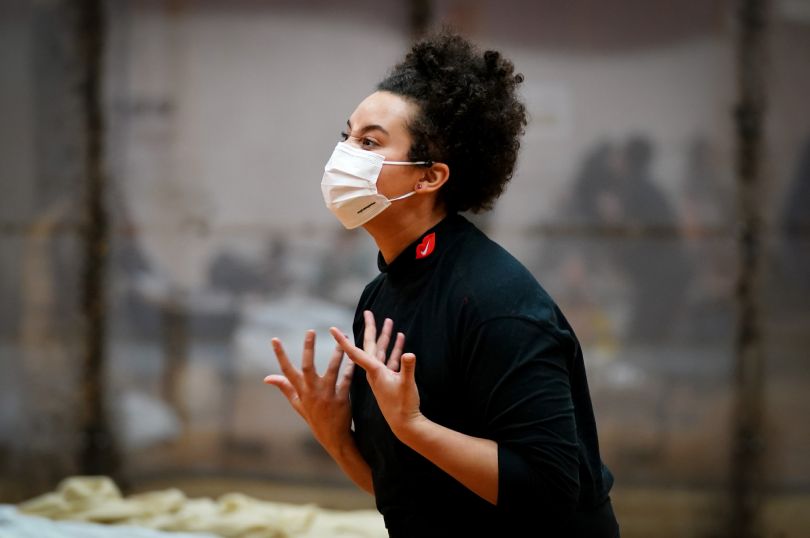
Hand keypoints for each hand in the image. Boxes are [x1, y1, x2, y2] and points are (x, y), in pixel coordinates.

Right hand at [264, 330, 353, 454]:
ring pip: (332, 370)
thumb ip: (285, 388)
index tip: (274, 339)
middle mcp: (312, 393)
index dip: (280, 355)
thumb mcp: (298, 404)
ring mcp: (327, 396)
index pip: (286, 371)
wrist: (334, 438)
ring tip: (343, 338)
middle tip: (310, 331)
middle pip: (308, 367)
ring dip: (337, 354)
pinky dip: (350, 369)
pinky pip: (346, 380)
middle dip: (308, 348)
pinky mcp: (342, 400)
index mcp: (301, 392)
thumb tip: (267, 377)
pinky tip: (355, 357)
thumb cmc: (315, 418)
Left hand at [330, 312, 422, 438]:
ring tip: (389, 321)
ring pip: (382, 351)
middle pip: (370, 346)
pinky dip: (396, 348)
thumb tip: (410, 354)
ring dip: (386, 336)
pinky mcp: (392, 379)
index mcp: (374, 372)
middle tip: (368, 312)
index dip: (343, 341)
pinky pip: (392, 359)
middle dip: (370, 328)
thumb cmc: (404, 406)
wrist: (405, 425)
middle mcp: (375, 372)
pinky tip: (400, 339)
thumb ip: (408, 369)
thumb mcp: (407, 386)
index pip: (356, 353)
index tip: (332, 329)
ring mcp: (383, 375)